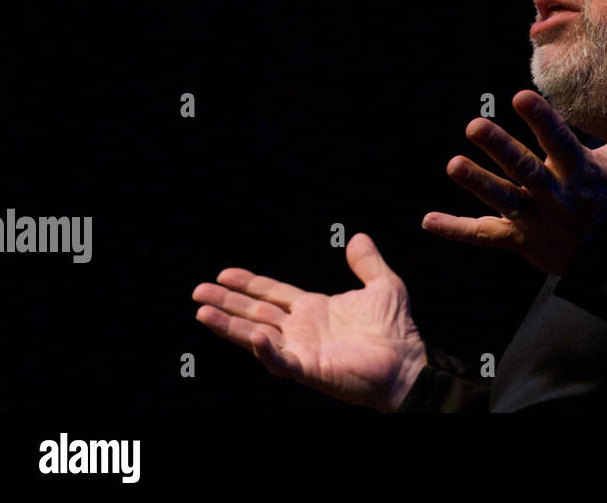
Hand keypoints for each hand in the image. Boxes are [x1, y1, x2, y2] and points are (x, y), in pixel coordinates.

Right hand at [192, 232, 427, 410]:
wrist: (408, 362)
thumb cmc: (396, 329)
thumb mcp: (383, 285)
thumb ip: (367, 263)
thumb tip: (357, 237)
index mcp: (313, 309)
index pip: (272, 294)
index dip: (248, 284)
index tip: (224, 274)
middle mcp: (301, 329)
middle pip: (255, 312)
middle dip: (226, 303)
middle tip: (198, 291)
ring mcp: (302, 350)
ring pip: (256, 336)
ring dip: (230, 326)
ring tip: (202, 313)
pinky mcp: (309, 369)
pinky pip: (281, 360)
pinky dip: (265, 350)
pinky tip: (251, 337)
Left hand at [423, 71, 606, 274]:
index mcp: (582, 173)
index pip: (560, 142)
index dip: (542, 120)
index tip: (521, 97)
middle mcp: (557, 197)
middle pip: (525, 171)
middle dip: (501, 150)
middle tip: (475, 126)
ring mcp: (536, 221)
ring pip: (503, 201)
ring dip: (478, 184)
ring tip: (453, 165)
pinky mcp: (519, 241)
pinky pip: (484, 236)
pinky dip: (456, 230)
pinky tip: (428, 220)